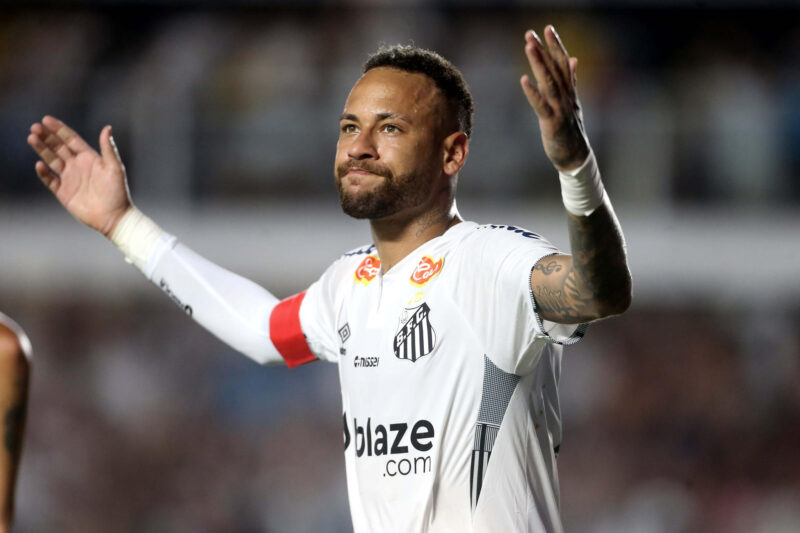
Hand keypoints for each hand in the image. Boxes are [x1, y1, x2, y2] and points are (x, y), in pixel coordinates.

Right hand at [27, 116, 131, 237]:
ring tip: (32, 137)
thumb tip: (107, 127)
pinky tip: (39, 164)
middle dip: (47, 137)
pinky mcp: (64, 193)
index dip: (59, 129)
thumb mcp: (115, 168)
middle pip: (58, 148)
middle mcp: (78, 166)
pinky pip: (50, 180)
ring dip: (42, 149)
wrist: (114, 217)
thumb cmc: (118, 193)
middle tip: (35, 126)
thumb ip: (109, 148)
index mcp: (89, 158)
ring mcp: (70, 179)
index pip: (71, 139)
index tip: (46, 119)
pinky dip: (43, 173)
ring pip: (51, 160)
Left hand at [520, 26, 589, 171]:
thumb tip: (573, 59)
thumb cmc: (572, 129)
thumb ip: (572, 80)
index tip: (548, 28)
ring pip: (549, 82)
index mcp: (570, 91)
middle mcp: (566, 96)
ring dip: (539, 64)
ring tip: (529, 47)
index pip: (563, 63)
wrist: (576, 156)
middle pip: (555, 69)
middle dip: (544, 49)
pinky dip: (532, 92)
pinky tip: (523, 79)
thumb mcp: (573, 102)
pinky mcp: (552, 123)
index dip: (556, 45)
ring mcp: (560, 109)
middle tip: (531, 32)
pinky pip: (541, 105)